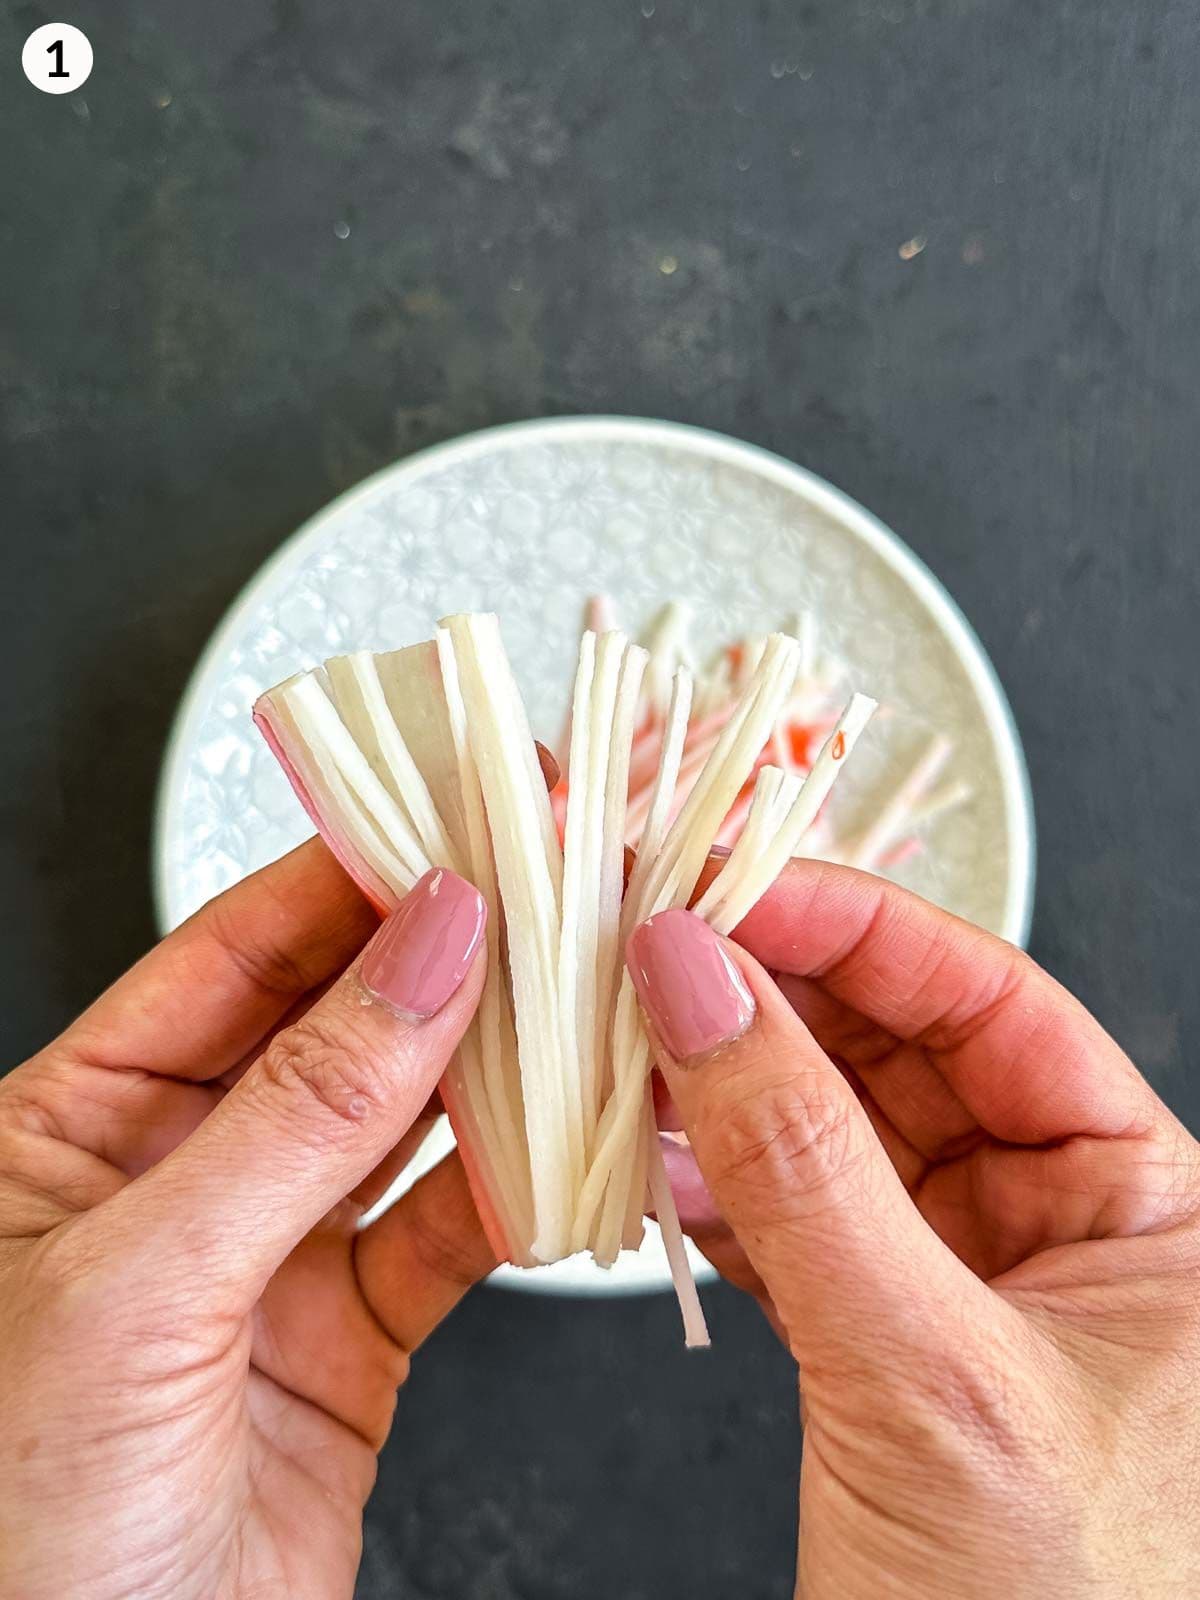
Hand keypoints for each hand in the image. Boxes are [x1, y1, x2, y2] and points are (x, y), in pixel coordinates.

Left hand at [0, 847, 493, 1599]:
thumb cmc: (10, 1535)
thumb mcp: (138, 1287)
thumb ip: (300, 1113)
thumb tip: (423, 953)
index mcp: (72, 1127)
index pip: (228, 955)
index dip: (346, 881)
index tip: (451, 828)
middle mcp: (175, 1178)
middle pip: (332, 1025)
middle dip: (438, 958)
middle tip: (543, 893)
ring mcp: (269, 1261)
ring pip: (405, 1126)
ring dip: (494, 1065)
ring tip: (578, 996)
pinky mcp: (349, 1344)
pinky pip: (447, 1238)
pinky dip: (515, 1192)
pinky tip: (566, 1146)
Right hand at [629, 862, 1199, 1598]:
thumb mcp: (929, 1373)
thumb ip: (800, 1165)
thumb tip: (701, 987)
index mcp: (1150, 1206)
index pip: (993, 1005)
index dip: (858, 931)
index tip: (732, 892)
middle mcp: (1063, 1224)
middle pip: (902, 1050)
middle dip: (773, 996)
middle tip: (654, 948)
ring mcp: (966, 1278)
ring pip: (833, 1126)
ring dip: (727, 1082)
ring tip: (629, 1039)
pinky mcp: (882, 1333)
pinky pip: (792, 1213)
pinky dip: (714, 1182)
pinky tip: (651, 1156)